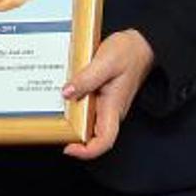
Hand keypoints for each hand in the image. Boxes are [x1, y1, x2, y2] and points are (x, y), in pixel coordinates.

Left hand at [61, 29, 155, 159]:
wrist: (141, 44)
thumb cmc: (128, 52)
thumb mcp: (105, 61)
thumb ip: (86, 78)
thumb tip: (66, 93)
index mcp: (113, 107)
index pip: (104, 141)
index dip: (87, 151)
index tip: (68, 148)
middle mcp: (111, 111)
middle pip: (93, 137)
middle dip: (73, 138)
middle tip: (53, 128)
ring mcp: (107, 106)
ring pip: (89, 124)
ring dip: (72, 123)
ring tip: (54, 112)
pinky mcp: (103, 98)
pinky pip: (88, 109)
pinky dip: (75, 107)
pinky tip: (64, 96)